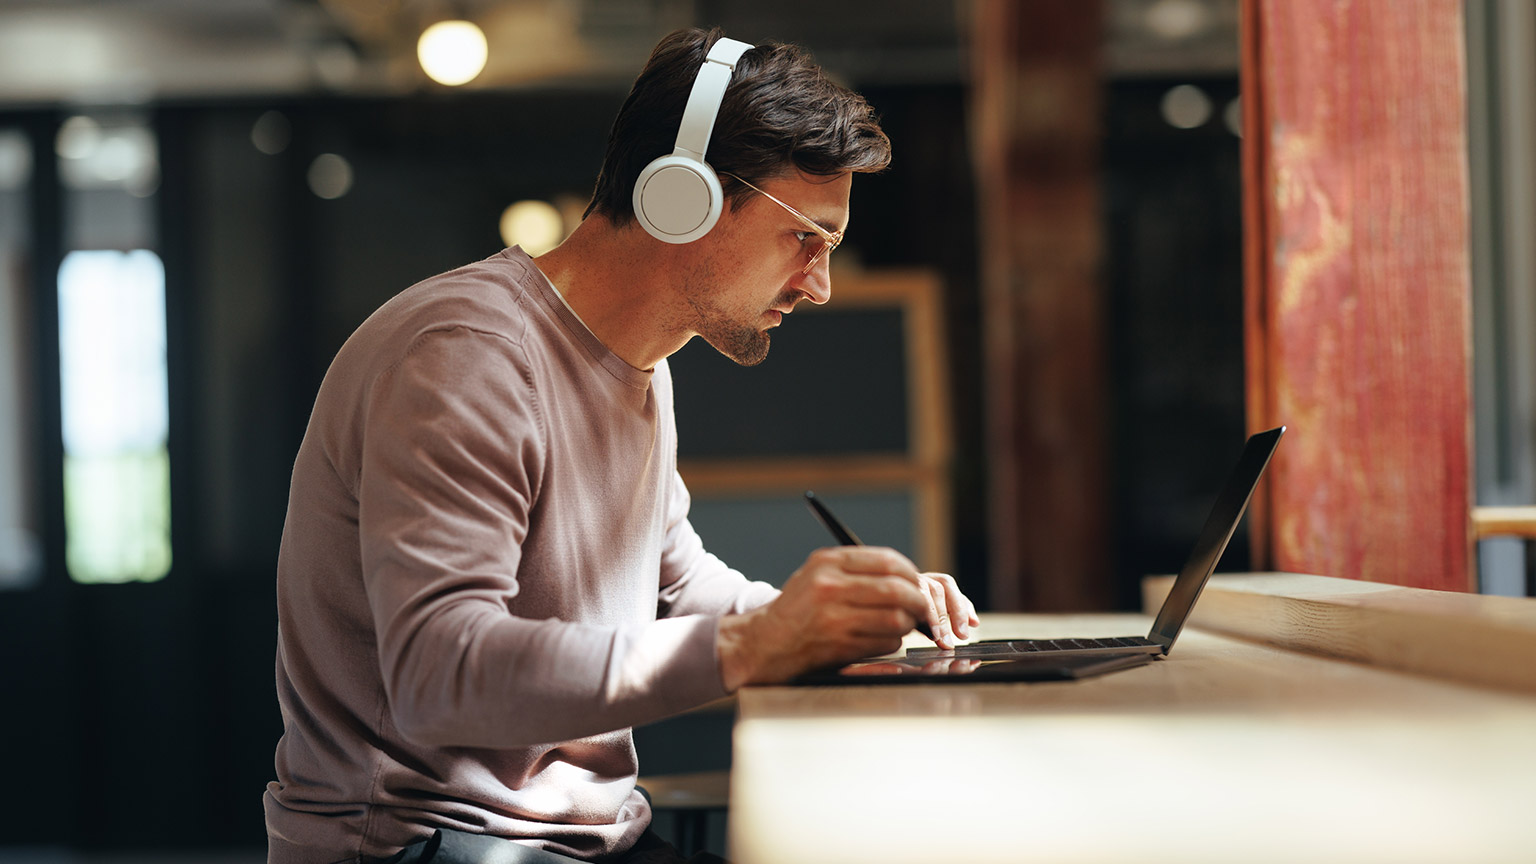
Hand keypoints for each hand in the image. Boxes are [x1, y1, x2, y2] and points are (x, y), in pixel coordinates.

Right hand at [716, 547, 976, 688]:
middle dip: (919, 602)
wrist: (764, 643)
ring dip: (906, 625)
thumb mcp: (818, 575)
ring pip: (896, 618)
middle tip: (923, 610)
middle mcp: (830, 586)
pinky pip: (885, 642)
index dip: (912, 574)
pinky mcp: (839, 645)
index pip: (888, 561)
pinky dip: (892, 643)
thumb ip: (857, 570)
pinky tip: (879, 640)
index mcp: (828, 562)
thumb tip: (909, 579)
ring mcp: (834, 617)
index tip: (918, 584)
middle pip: (898, 590)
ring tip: (900, 625)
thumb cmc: (798, 609)